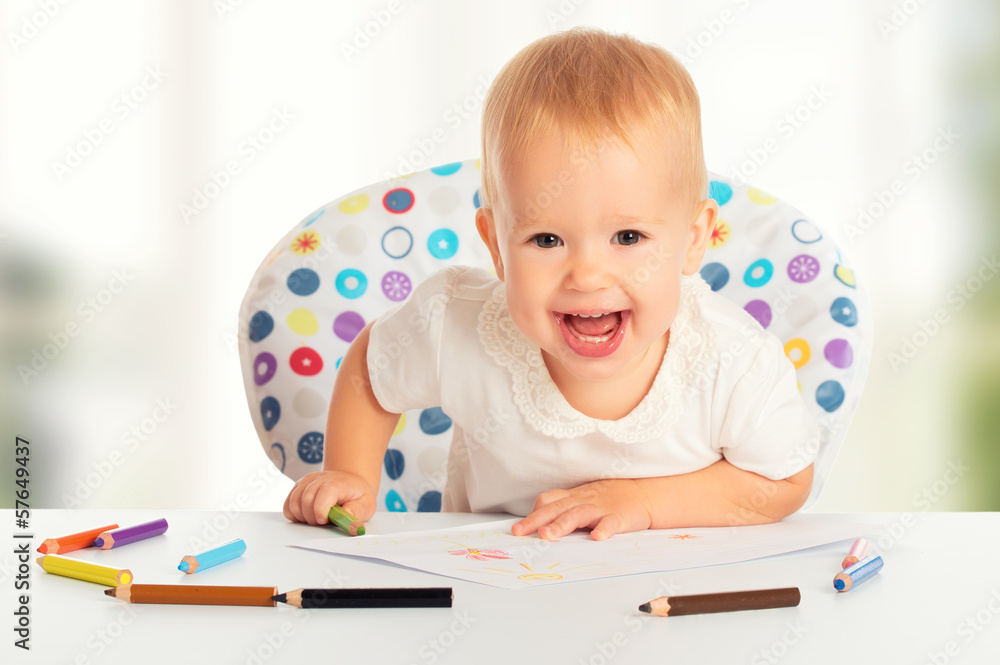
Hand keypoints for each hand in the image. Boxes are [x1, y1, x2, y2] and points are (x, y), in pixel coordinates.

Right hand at [282, 470, 375, 525]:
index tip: (324, 520)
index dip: (321, 509)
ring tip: (317, 518)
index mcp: (339, 482)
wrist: (349, 483)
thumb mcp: (366, 505)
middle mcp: (321, 478)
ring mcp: (307, 481)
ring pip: (294, 502)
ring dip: (303, 517)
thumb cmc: (356, 496)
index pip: (325, 492)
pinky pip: (288, 504)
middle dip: (313, 518)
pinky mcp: (298, 486)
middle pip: (307, 499)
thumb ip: (357, 512)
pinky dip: (294, 514)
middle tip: (324, 522)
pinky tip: (307, 515)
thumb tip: (348, 520)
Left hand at [511, 479, 653, 540]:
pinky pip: (610, 522)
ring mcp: (601, 508)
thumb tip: (541, 524)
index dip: (533, 513)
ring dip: (561, 525)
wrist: (644, 492)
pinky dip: (603, 529)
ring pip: (577, 514)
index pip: (549, 501)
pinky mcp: (619, 516)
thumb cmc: (611, 498)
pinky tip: (597, 538)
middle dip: (536, 520)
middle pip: (556, 508)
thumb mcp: (585, 498)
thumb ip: (566, 508)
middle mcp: (584, 500)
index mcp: (574, 497)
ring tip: (547, 535)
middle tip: (519, 532)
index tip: (519, 528)